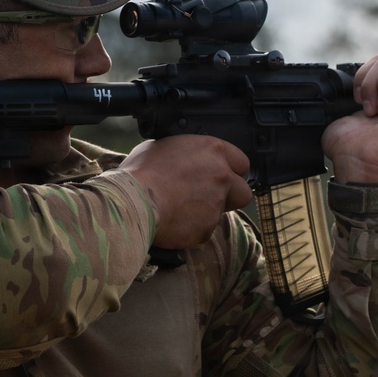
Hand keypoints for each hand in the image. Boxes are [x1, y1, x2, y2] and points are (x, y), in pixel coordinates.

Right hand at [120, 135, 252, 248]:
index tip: (223, 176)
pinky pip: (204, 229)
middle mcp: (221, 175)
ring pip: (221, 212)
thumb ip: (186, 153)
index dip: (232, 171)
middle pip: (243, 192)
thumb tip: (184, 159)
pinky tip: (173, 221)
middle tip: (209, 197)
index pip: (241, 162)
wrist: (134, 202)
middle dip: (230, 196)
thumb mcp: (163, 147)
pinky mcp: (207, 227)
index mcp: (212, 150)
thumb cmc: (142, 172)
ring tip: (180, 208)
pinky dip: (192, 228)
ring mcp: (217, 203)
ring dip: (207, 212)